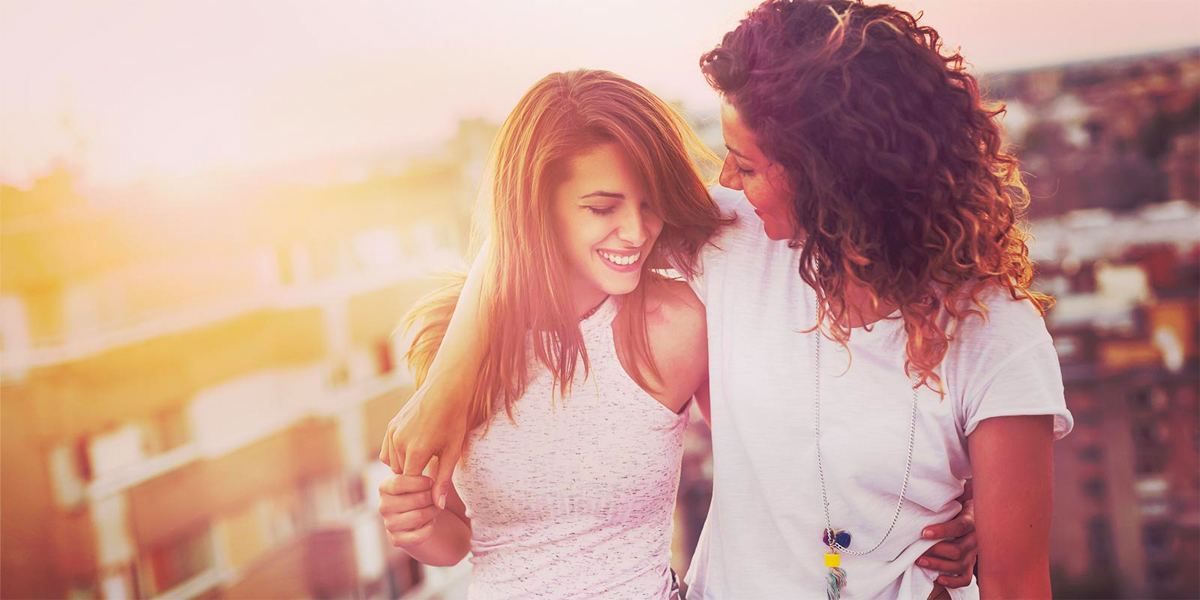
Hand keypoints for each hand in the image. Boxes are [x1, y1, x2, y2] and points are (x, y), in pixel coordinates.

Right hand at [378, 381, 468, 508]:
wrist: (446, 387)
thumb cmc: (454, 419)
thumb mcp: (452, 451)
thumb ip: (443, 479)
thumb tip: (438, 505)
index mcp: (416, 451)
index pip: (411, 483)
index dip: (422, 490)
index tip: (433, 490)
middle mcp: (399, 442)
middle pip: (402, 476)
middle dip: (414, 480)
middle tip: (431, 478)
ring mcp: (393, 433)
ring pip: (393, 465)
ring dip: (406, 468)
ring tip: (426, 461)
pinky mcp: (391, 426)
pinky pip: (388, 452)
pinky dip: (397, 456)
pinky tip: (414, 452)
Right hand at [378, 473, 440, 547]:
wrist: (424, 516)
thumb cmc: (424, 490)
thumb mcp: (425, 478)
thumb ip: (430, 473)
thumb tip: (436, 483)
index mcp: (385, 487)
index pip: (399, 482)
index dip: (420, 482)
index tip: (432, 482)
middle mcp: (383, 506)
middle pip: (414, 500)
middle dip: (432, 497)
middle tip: (438, 495)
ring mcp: (389, 524)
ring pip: (418, 517)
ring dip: (433, 512)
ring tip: (437, 506)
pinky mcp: (396, 540)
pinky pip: (418, 535)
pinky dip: (430, 528)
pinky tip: (431, 521)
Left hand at [917, 492, 977, 588]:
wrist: (981, 513)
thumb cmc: (963, 502)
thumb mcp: (961, 494)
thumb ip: (954, 490)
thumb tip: (944, 477)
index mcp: (973, 519)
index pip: (960, 526)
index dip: (942, 530)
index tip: (924, 532)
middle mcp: (976, 538)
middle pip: (959, 550)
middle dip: (936, 551)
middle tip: (918, 550)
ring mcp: (974, 553)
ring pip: (960, 565)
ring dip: (939, 565)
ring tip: (920, 561)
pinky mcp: (971, 563)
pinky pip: (966, 577)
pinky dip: (954, 581)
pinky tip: (940, 578)